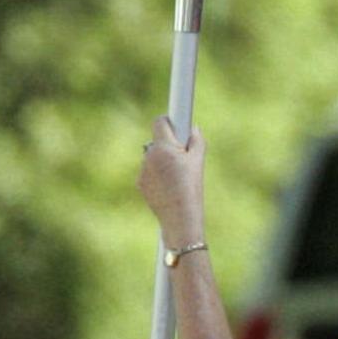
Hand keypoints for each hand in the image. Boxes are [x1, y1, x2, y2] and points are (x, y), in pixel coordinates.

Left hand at [138, 117, 205, 245]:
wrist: (179, 217)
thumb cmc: (191, 188)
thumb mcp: (198, 161)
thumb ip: (197, 140)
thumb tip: (194, 129)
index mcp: (163, 147)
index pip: (159, 122)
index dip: (168, 121)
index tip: (175, 123)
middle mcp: (148, 156)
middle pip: (157, 141)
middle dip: (168, 145)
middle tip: (183, 156)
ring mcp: (142, 171)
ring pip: (153, 157)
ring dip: (162, 161)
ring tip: (177, 178)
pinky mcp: (140, 183)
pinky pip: (149, 172)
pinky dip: (157, 175)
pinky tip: (169, 187)